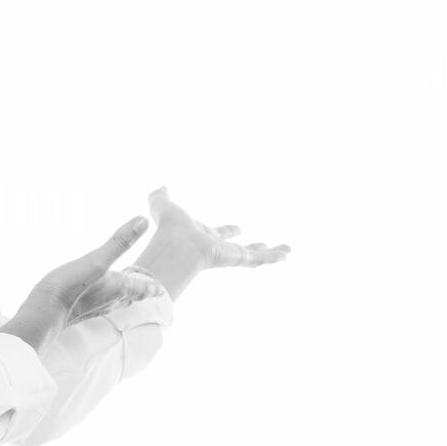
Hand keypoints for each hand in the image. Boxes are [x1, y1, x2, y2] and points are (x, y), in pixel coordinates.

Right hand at [32, 215, 152, 312]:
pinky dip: (107, 299)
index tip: (162, 288)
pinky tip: (98, 298)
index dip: (153, 287)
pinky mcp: (80, 310)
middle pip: (132, 297)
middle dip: (141, 292)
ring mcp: (95, 307)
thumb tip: (143, 220)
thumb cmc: (72, 287)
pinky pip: (101, 305)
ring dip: (125, 297)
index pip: (143, 288)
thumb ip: (121, 241)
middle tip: (151, 290)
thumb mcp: (97, 259)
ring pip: (117, 303)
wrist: (44, 313)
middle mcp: (111, 300)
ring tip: (128, 293)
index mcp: (120, 288)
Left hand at [148, 186, 289, 269]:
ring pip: (253, 256)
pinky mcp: (236, 259)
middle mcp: (217, 248)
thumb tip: (162, 186)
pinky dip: (273, 256)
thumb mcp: (163, 206)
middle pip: (238, 249)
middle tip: (263, 245)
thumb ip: (160, 197)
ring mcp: (227, 255)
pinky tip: (286, 254)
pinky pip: (258, 258)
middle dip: (251, 247)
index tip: (238, 228)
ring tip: (287, 252)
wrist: (176, 246)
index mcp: (202, 237)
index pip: (218, 234)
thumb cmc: (168, 229)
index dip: (228, 230)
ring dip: (270, 254)